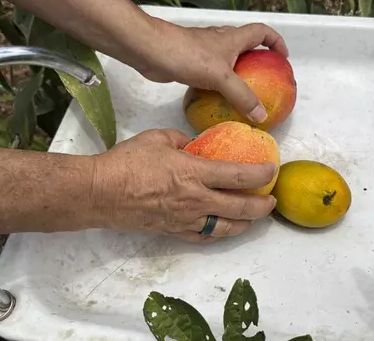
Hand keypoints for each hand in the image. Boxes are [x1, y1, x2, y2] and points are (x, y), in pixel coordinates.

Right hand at [90, 129, 277, 241]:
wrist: (100, 192)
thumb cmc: (127, 162)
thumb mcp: (158, 138)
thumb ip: (182, 140)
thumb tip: (192, 145)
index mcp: (194, 173)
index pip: (239, 176)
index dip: (261, 174)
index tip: (272, 171)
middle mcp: (196, 199)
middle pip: (240, 207)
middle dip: (261, 205)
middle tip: (271, 200)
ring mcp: (185, 219)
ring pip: (225, 227)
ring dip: (245, 223)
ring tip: (254, 218)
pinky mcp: (173, 231)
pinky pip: (203, 236)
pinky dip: (218, 233)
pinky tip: (224, 229)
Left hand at [139, 20, 288, 123]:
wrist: (151, 51)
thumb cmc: (188, 55)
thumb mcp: (221, 77)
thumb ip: (242, 96)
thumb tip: (261, 116)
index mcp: (233, 38)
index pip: (262, 32)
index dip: (276, 41)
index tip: (283, 57)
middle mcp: (221, 41)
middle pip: (246, 45)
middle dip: (258, 59)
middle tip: (265, 79)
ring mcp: (205, 52)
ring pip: (228, 60)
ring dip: (237, 73)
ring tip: (244, 93)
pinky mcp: (191, 63)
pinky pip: (212, 73)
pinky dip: (219, 84)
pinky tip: (218, 100)